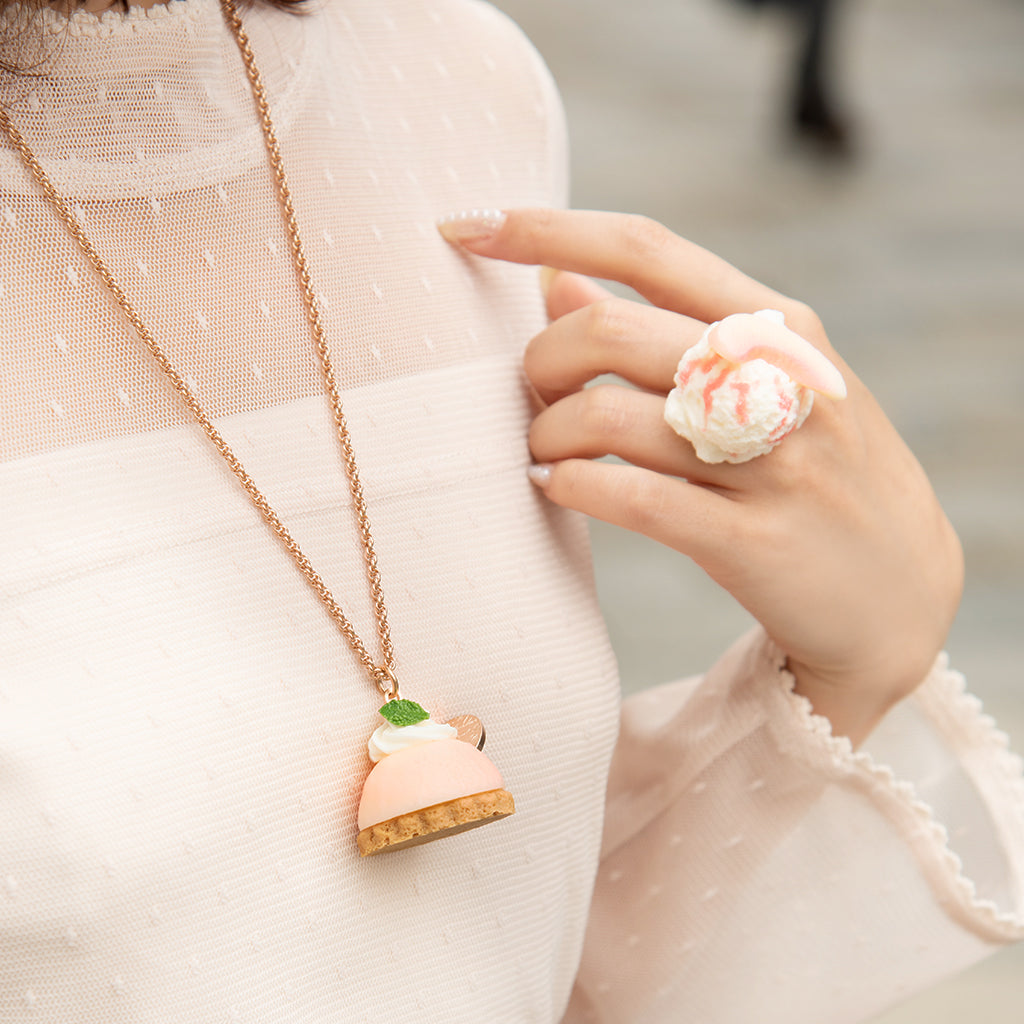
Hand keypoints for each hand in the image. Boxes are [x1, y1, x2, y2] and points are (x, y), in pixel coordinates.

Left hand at [439, 209, 963, 744]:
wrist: (899, 590)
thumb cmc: (813, 471)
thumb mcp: (764, 384)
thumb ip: (661, 328)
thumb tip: (553, 278)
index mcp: (777, 324)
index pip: (644, 247)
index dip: (545, 228)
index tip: (466, 225)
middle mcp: (776, 380)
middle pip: (608, 331)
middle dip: (539, 361)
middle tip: (530, 396)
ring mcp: (769, 462)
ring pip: (608, 418)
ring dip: (547, 432)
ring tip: (543, 451)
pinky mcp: (750, 540)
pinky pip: (629, 499)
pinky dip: (571, 486)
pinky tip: (557, 487)